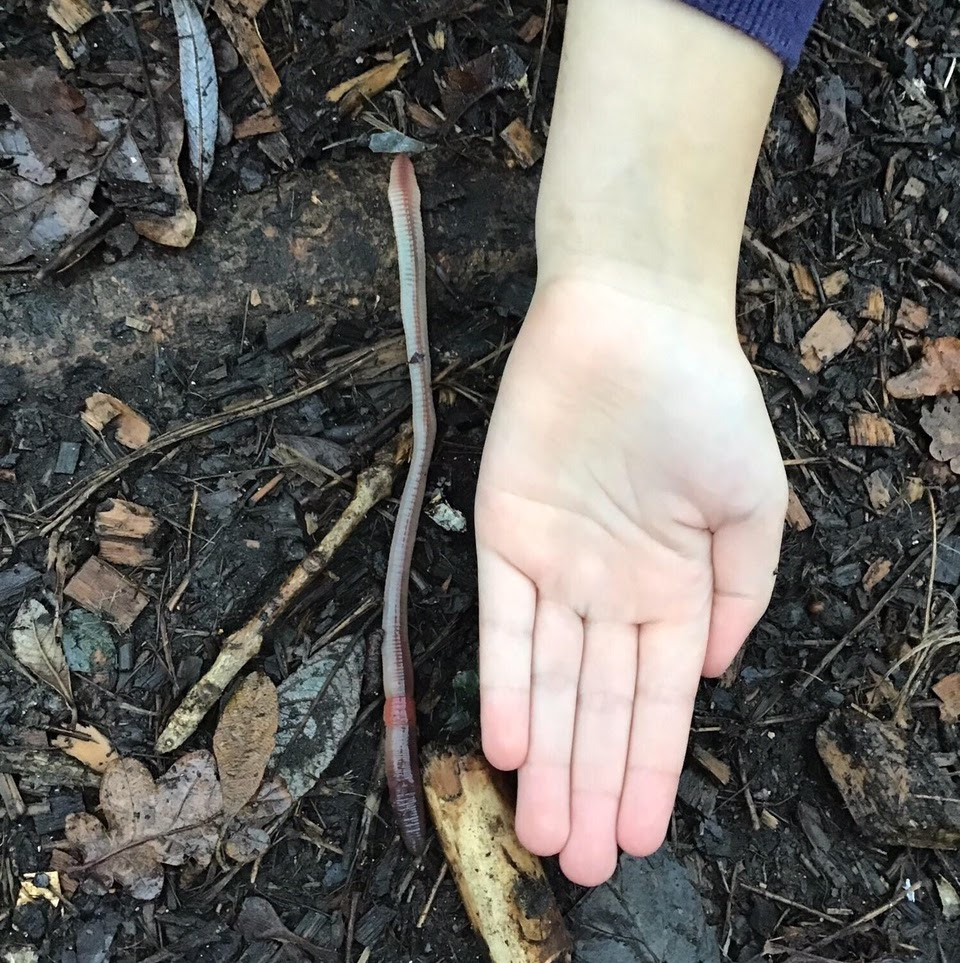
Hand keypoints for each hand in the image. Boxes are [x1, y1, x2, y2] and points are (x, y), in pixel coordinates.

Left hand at [475, 276, 787, 885]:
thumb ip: (741, 593)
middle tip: (578, 862)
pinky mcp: (502, 533)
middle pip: (596, 706)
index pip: (655, 701)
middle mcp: (609, 590)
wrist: (635, 319)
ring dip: (545, 756)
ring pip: (546, 680)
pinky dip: (502, 682)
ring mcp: (554, 565)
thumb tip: (712, 674)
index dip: (647, 770)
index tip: (638, 837)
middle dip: (590, 785)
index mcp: (673, 590)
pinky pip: (500, 621)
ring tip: (541, 830)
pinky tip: (508, 745)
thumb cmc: (704, 403)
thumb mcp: (753, 503)